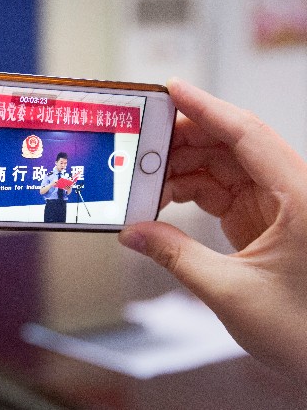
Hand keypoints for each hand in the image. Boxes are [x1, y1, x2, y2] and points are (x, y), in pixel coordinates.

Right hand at [118, 79, 306, 381]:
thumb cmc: (305, 333)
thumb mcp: (231, 293)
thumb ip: (175, 256)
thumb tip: (133, 234)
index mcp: (300, 198)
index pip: (247, 134)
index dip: (206, 107)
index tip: (171, 89)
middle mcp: (292, 192)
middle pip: (231, 144)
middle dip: (184, 139)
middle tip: (141, 141)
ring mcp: (279, 205)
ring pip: (225, 166)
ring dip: (184, 168)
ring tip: (146, 177)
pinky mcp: (266, 221)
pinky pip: (223, 190)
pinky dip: (192, 191)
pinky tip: (164, 198)